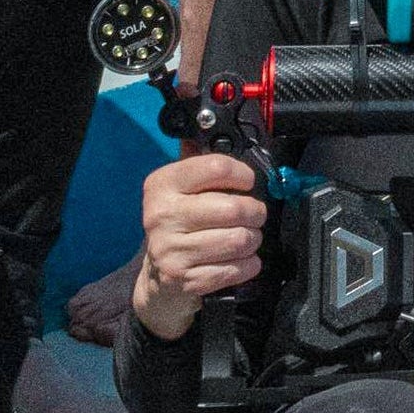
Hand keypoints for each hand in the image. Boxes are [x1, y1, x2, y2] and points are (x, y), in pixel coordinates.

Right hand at [131, 150, 265, 334]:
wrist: (158, 279)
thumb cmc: (180, 225)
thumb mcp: (181, 190)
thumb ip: (202, 165)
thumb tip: (223, 133)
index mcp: (161, 185)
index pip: (217, 167)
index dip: (243, 174)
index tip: (248, 182)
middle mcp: (161, 216)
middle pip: (234, 208)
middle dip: (255, 212)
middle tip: (254, 215)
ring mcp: (170, 250)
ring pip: (239, 240)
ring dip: (253, 239)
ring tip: (246, 238)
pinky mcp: (184, 280)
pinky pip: (236, 268)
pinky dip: (248, 265)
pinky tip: (239, 260)